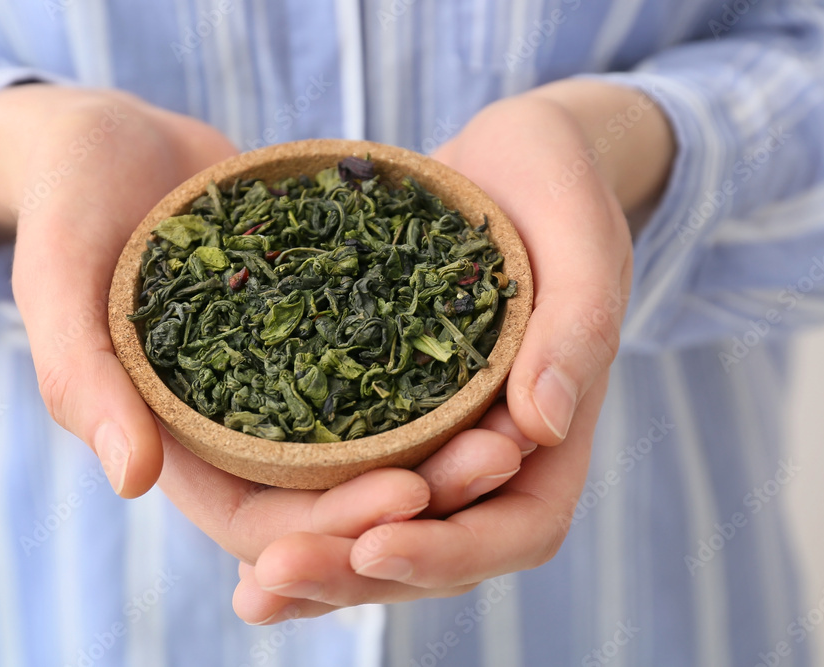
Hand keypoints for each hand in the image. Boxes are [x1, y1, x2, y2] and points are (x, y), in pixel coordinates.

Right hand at [0, 85, 446, 586]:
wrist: (112, 136)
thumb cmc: (69, 202)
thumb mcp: (60, 280)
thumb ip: (81, 377)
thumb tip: (133, 479)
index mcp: (175, 443)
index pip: (260, 524)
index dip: (332, 526)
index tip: (407, 492)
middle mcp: (234, 429)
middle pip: (331, 497)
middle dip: (408, 494)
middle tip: (492, 460)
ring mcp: (280, 381)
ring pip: (368, 446)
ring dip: (436, 449)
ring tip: (510, 427)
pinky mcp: (316, 330)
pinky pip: (381, 371)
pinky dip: (433, 380)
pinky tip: (494, 360)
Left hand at [230, 80, 674, 622]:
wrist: (508, 162)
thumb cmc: (556, 185)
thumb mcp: (579, 236)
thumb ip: (576, 327)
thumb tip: (542, 425)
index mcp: (552, 429)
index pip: (520, 526)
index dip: (451, 550)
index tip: (376, 545)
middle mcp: (493, 451)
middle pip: (437, 549)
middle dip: (358, 572)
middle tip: (275, 575)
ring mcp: (436, 438)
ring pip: (385, 531)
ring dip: (321, 565)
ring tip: (251, 589)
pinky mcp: (386, 413)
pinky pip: (346, 480)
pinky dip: (300, 515)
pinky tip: (244, 541)